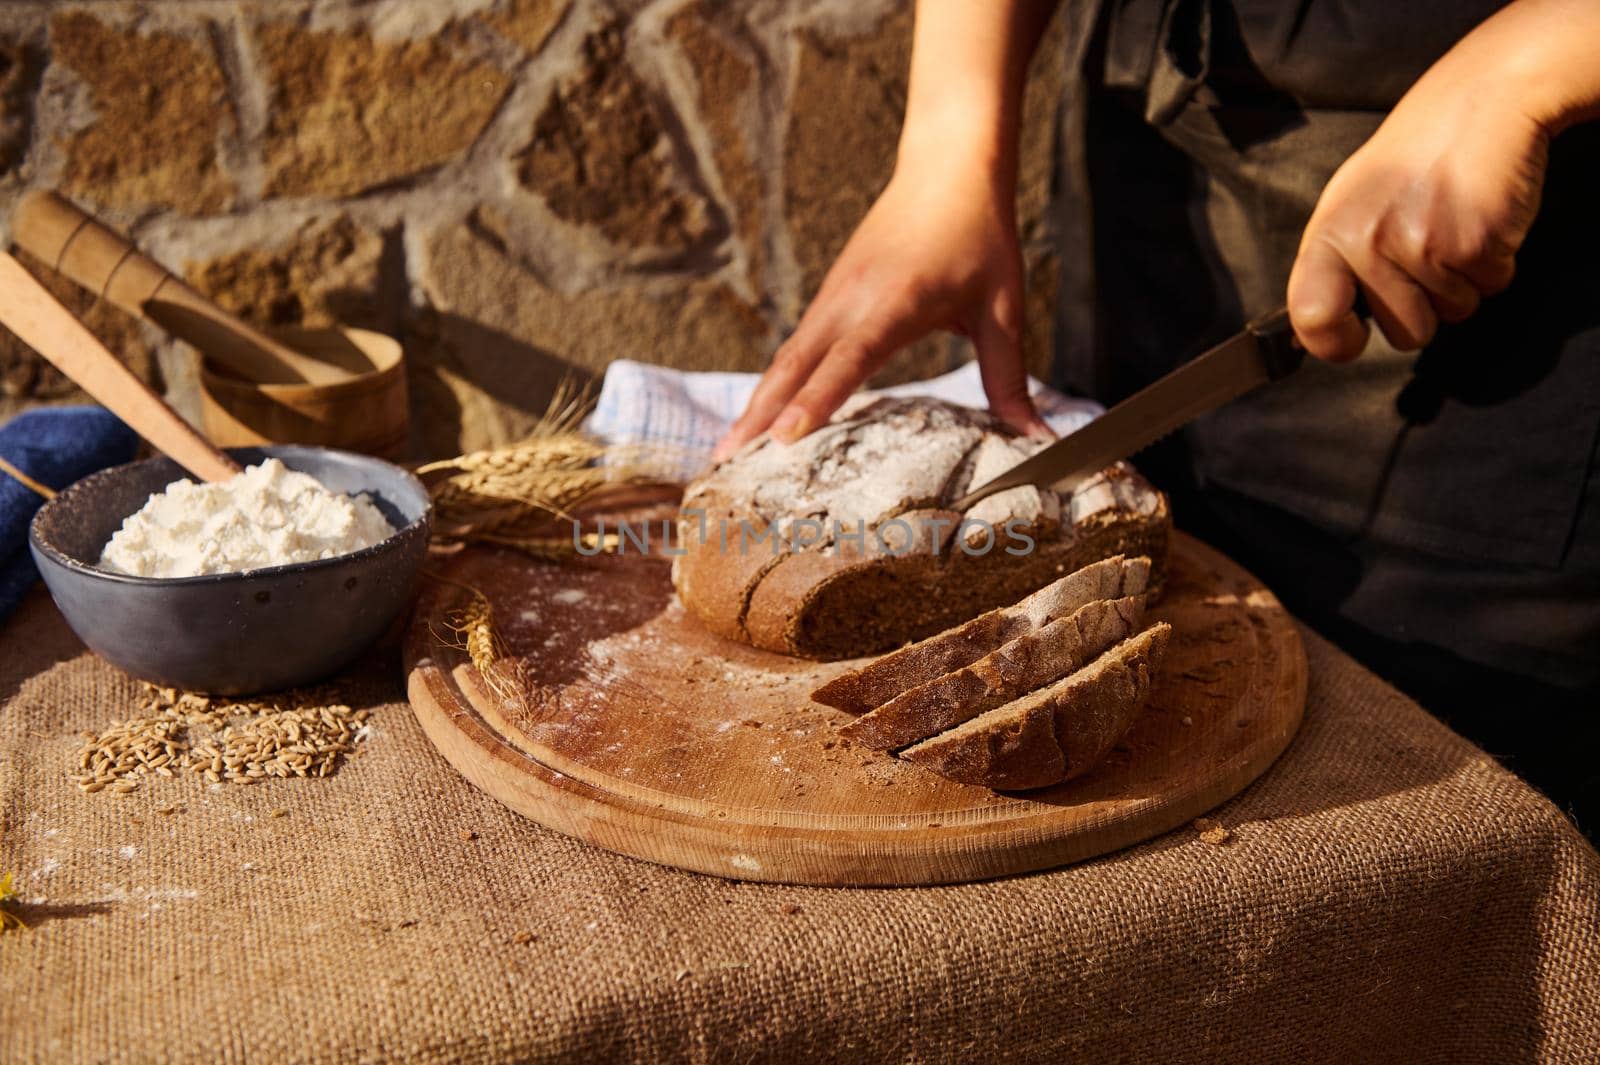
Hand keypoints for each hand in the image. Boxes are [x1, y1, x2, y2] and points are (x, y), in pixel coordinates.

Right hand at [713, 164, 1047, 459]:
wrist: (948, 168)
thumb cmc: (979, 237)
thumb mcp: (1003, 309)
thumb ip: (1010, 378)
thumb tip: (1035, 437)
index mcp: (894, 302)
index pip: (848, 359)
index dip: (816, 400)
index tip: (782, 438)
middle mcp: (851, 300)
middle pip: (793, 366)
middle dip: (757, 416)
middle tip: (723, 464)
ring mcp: (833, 296)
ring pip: (785, 357)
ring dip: (755, 402)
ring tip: (726, 450)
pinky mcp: (830, 295)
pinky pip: (794, 346)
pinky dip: (773, 382)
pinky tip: (761, 413)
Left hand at [1287, 29, 1553, 359]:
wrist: (1484, 96)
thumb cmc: (1414, 153)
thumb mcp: (1350, 200)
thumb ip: (1334, 263)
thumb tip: (1315, 329)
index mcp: (1330, 234)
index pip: (1311, 317)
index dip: (1334, 343)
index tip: (1353, 336)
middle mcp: (1371, 243)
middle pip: (1405, 334)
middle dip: (1424, 306)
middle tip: (1427, 247)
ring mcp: (1425, 244)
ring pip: (1453, 314)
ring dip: (1461, 281)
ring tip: (1453, 223)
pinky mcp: (1477, 243)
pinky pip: (1491, 287)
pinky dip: (1494, 262)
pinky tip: (1480, 217)